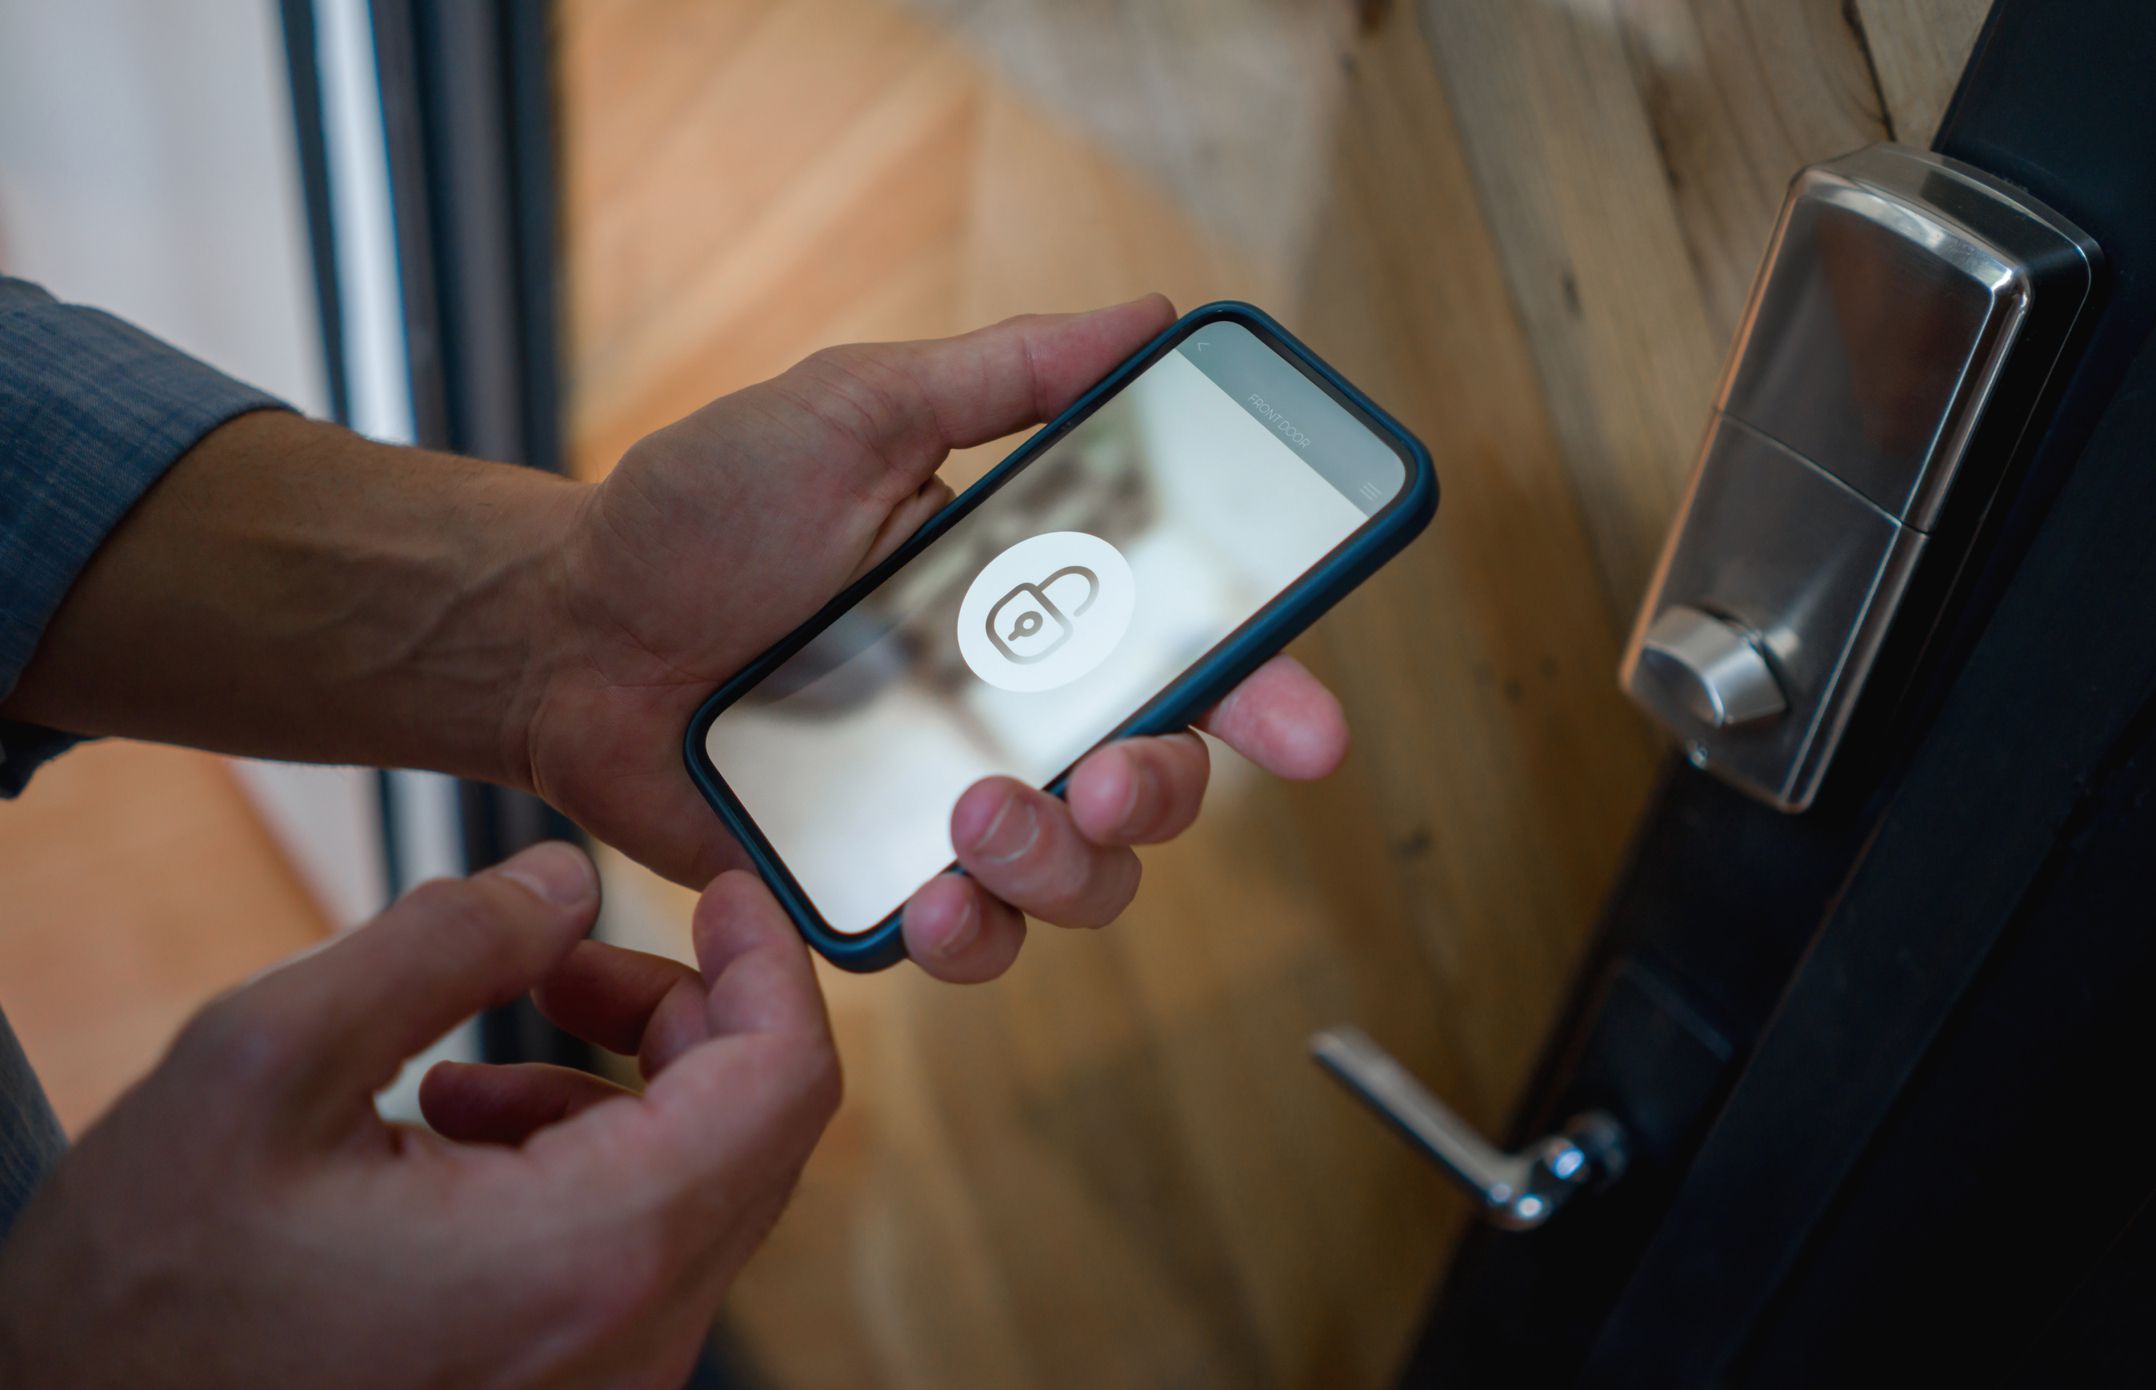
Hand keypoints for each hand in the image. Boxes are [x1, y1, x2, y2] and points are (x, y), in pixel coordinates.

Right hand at [0, 844, 838, 1389]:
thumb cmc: (140, 1295)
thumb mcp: (261, 1064)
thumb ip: (441, 943)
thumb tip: (567, 882)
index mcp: (587, 1259)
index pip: (785, 1083)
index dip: (770, 962)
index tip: (724, 891)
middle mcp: (629, 1346)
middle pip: (755, 1134)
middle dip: (678, 1017)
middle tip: (565, 964)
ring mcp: (606, 1389)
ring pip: (697, 1194)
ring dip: (615, 1093)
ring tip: (473, 1062)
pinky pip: (635, 1262)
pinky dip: (583, 1174)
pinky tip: (459, 1140)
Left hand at [524, 297, 1349, 978]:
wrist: (565, 627)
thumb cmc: (701, 512)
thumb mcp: (856, 411)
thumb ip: (1005, 377)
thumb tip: (1150, 317)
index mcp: (1031, 605)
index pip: (1188, 654)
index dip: (1268, 693)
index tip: (1310, 731)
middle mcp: (1009, 712)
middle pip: (1159, 788)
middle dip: (1162, 797)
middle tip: (1101, 776)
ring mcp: (944, 805)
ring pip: (1083, 884)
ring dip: (1062, 871)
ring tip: (973, 818)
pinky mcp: (873, 881)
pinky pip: (968, 941)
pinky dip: (971, 938)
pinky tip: (928, 902)